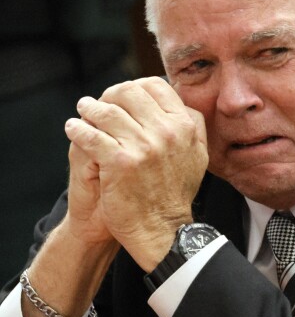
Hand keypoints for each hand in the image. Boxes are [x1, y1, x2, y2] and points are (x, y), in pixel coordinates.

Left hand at [65, 77, 208, 270]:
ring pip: (107, 111)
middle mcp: (166, 132)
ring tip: (83, 112)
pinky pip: (91, 135)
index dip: (135, 87)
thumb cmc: (176, 193)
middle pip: (129, 93)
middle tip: (98, 103)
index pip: (156, 87)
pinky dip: (78, 129)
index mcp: (184, 127)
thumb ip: (193, 127)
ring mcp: (143, 146)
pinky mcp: (119, 162)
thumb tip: (182, 103)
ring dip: (89, 109)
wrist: (163, 229)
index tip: (122, 97)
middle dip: (109, 95)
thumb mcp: (198, 156)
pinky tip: (74, 129)